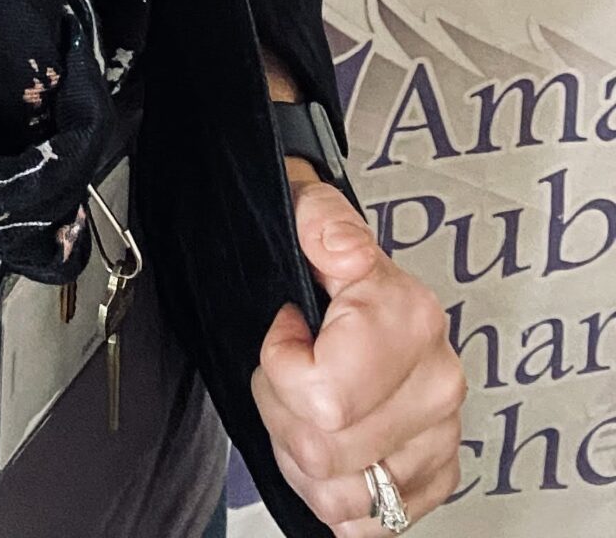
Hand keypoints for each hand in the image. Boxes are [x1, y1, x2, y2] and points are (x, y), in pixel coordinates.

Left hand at [251, 164, 467, 532]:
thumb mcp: (308, 214)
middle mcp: (438, 384)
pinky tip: (330, 445)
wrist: (357, 282)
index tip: (286, 332)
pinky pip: (369, 524)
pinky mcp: (435, 477)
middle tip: (288, 373)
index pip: (323, 399)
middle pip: (324, 452)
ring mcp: (441, 436)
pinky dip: (335, 495)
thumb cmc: (323, 258)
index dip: (280, 369)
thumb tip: (340, 249)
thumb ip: (321, 221)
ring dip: (303, 458)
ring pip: (340, 496)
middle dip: (282, 414)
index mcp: (412, 321)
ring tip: (305, 408)